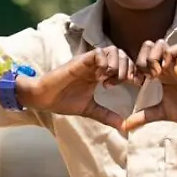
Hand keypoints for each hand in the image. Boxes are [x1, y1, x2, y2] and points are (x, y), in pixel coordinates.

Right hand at [20, 46, 136, 130]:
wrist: (43, 98)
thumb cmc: (63, 101)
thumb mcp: (89, 109)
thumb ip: (106, 115)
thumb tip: (124, 127)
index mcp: (100, 73)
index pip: (124, 63)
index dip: (133, 71)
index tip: (134, 84)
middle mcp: (96, 65)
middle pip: (121, 54)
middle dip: (128, 67)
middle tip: (123, 83)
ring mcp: (88, 62)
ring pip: (112, 50)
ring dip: (117, 65)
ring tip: (111, 81)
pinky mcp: (79, 61)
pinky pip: (97, 53)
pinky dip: (104, 63)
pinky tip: (101, 78)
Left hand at [122, 40, 176, 131]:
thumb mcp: (159, 113)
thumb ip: (141, 117)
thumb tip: (124, 128)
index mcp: (158, 73)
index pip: (140, 58)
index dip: (130, 68)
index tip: (128, 83)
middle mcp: (166, 65)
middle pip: (147, 45)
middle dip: (140, 59)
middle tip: (142, 78)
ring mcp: (176, 63)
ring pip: (159, 43)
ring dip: (152, 57)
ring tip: (153, 75)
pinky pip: (176, 48)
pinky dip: (167, 57)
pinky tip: (164, 73)